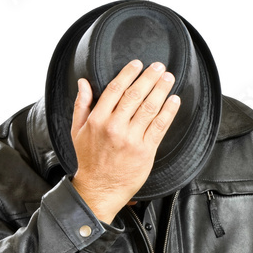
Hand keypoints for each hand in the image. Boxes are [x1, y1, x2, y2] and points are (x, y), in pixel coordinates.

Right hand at [69, 58, 180, 223]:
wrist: (100, 188)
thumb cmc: (89, 160)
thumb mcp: (78, 131)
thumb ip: (81, 104)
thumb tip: (83, 82)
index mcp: (98, 120)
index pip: (115, 89)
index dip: (128, 74)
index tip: (137, 64)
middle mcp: (115, 127)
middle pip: (135, 95)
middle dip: (149, 77)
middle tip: (159, 66)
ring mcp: (131, 139)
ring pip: (149, 108)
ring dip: (161, 90)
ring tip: (168, 78)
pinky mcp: (145, 151)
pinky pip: (159, 126)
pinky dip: (168, 111)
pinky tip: (174, 100)